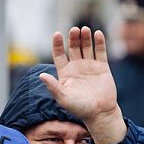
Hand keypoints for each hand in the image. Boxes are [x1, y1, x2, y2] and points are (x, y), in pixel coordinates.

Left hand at [39, 27, 126, 143]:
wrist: (100, 113)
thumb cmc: (79, 108)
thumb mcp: (63, 98)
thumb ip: (53, 86)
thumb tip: (41, 75)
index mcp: (65, 73)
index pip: (59, 54)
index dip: (58, 44)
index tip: (57, 34)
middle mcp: (76, 67)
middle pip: (73, 47)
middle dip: (73, 38)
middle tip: (74, 30)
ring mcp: (90, 66)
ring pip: (86, 47)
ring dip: (85, 37)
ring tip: (84, 30)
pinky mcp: (102, 67)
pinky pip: (100, 52)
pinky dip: (99, 42)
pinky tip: (97, 34)